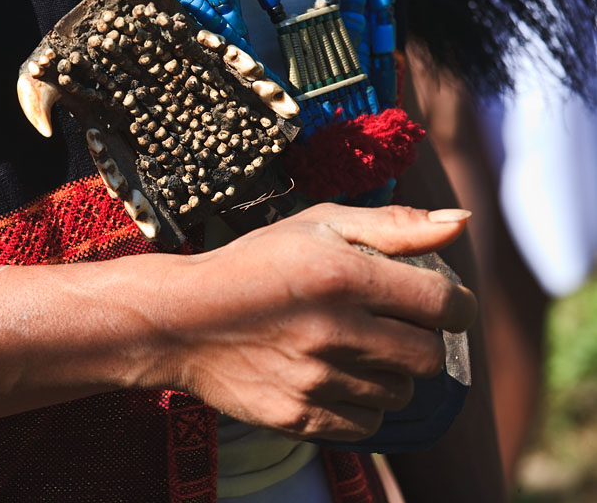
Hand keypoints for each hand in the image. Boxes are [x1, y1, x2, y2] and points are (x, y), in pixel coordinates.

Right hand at [158, 203, 475, 440]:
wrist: (182, 319)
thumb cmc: (255, 264)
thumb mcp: (318, 224)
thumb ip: (394, 224)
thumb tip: (463, 221)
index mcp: (345, 276)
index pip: (445, 304)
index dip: (455, 305)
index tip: (439, 303)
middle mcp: (335, 331)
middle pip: (429, 356)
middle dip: (421, 339)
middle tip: (391, 324)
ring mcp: (316, 380)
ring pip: (399, 392)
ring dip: (389, 372)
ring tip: (352, 349)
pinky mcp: (299, 416)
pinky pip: (366, 424)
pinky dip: (360, 403)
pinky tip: (333, 377)